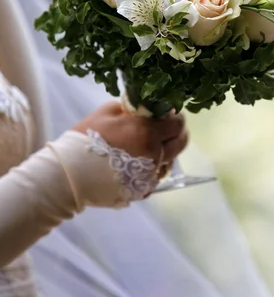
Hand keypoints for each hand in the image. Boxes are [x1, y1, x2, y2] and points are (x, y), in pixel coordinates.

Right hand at [73, 101, 187, 170]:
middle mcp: (154, 154)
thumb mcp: (108, 111)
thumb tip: (150, 107)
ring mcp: (150, 175)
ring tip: (147, 147)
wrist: (69, 174)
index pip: (177, 123)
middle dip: (176, 133)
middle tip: (164, 129)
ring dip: (165, 151)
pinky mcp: (143, 190)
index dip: (174, 117)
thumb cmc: (86, 138)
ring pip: (171, 160)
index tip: (167, 115)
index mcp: (146, 132)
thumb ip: (133, 107)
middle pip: (181, 142)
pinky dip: (153, 168)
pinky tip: (138, 162)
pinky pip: (157, 176)